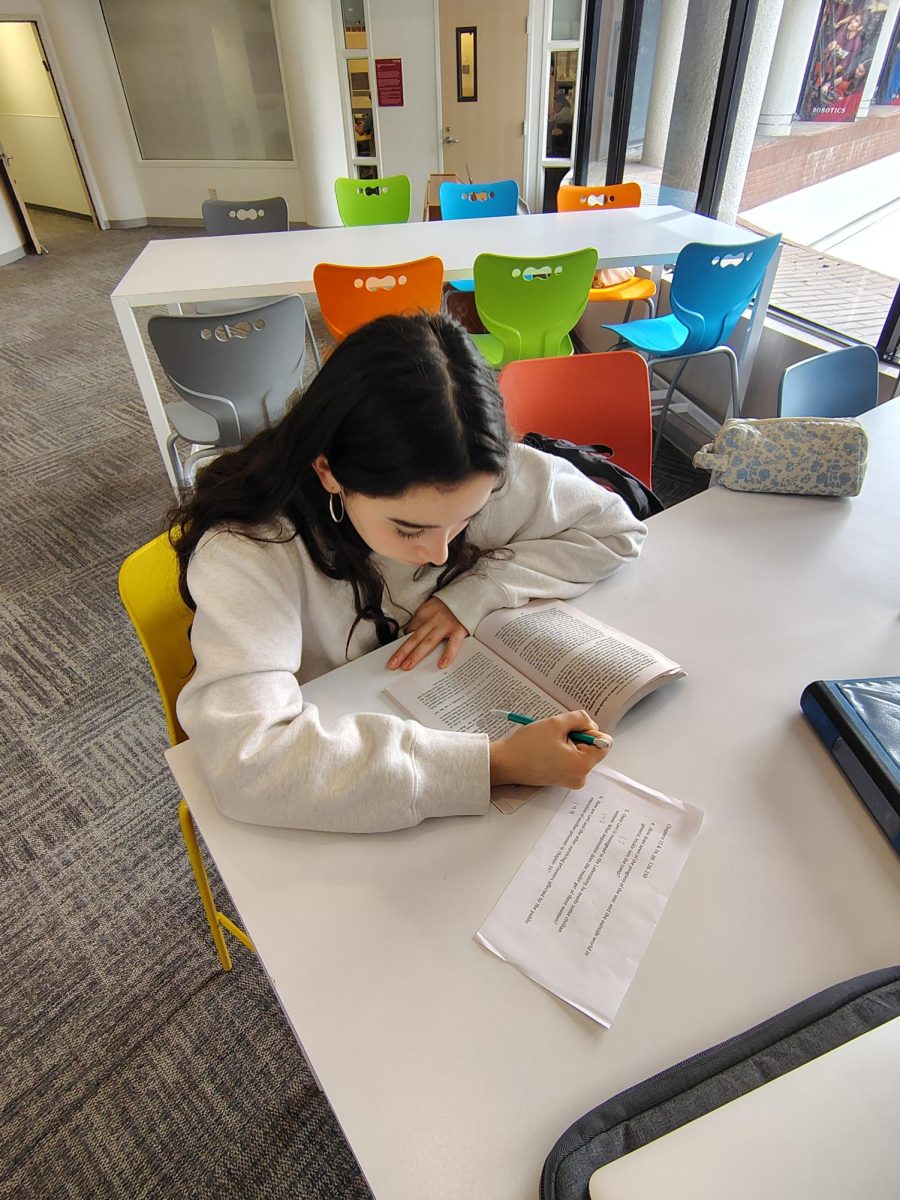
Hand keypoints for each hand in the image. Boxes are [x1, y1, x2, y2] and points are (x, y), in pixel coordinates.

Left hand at [387, 597, 467, 671]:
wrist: (469, 591)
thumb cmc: (450, 604)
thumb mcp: (431, 608)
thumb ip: (421, 621)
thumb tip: (409, 635)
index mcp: (424, 615)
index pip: (410, 633)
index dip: (401, 646)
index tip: (394, 658)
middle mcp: (433, 620)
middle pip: (414, 638)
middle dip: (402, 652)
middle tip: (392, 665)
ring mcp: (446, 625)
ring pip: (428, 642)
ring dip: (416, 654)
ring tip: (407, 666)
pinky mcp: (459, 629)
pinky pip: (453, 643)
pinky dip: (448, 654)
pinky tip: (441, 664)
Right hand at [489, 710, 611, 790]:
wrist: (505, 763)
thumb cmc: (526, 746)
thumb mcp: (556, 723)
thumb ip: (581, 719)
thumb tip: (591, 725)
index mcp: (582, 765)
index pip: (605, 744)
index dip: (590, 731)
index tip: (572, 729)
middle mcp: (580, 777)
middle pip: (593, 749)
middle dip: (577, 737)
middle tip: (556, 736)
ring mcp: (571, 781)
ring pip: (581, 753)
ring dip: (569, 743)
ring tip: (549, 744)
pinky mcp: (563, 780)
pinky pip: (572, 760)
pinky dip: (563, 751)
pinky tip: (547, 750)